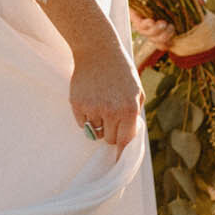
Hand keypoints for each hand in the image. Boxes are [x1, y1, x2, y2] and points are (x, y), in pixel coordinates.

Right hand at [70, 36, 143, 156]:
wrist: (98, 50)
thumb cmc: (121, 71)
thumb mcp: (137, 91)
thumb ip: (135, 115)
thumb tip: (129, 137)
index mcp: (129, 109)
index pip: (125, 141)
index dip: (122, 152)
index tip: (119, 164)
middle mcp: (111, 111)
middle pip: (110, 140)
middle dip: (112, 132)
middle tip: (111, 115)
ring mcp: (93, 108)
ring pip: (96, 133)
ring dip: (99, 124)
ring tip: (101, 103)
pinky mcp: (77, 104)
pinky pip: (82, 124)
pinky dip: (86, 118)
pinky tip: (90, 100)